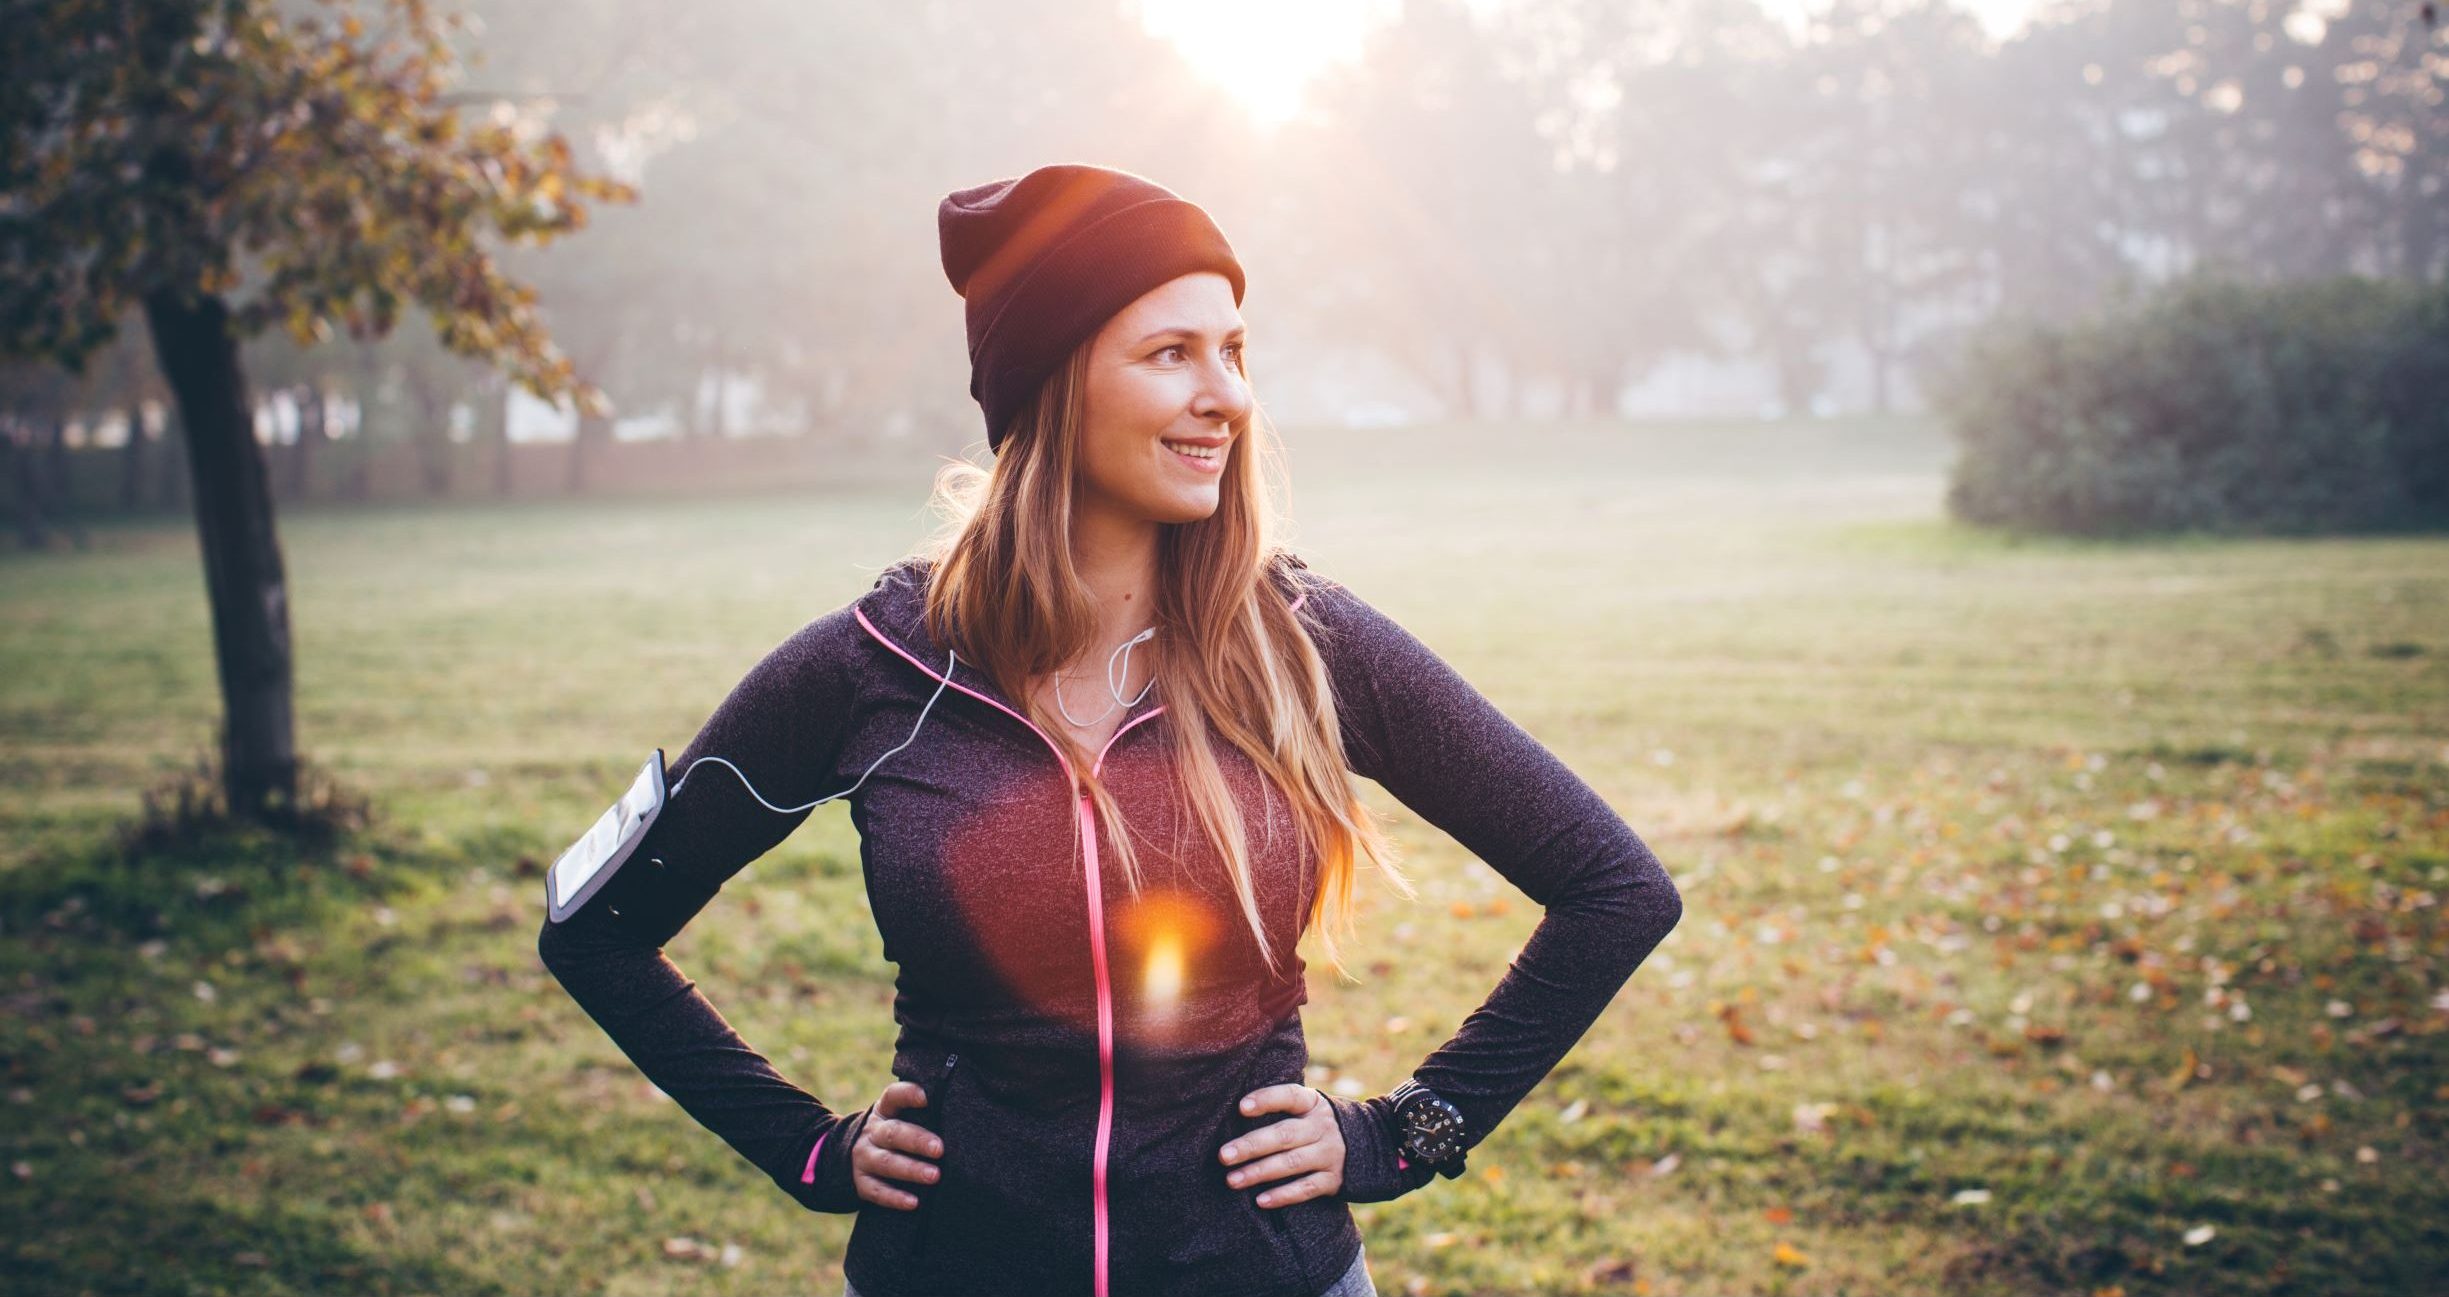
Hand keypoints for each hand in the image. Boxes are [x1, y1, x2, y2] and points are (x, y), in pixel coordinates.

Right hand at [852, 1080, 942, 1210]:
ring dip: (911, 1170)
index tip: (927, 1097)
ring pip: (886, 1163)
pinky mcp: (861, 1182)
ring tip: (935, 1176)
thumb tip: (961, 1114)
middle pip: (893, 1133)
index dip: (908, 1094)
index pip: (894, 1097)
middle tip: (940, 1149)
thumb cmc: (895, 1133)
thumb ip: (923, 1115)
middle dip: (917, 1141)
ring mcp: (863, 1157)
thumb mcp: (900, 1117)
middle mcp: (872, 1133)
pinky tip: (914, 1202)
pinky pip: (877, 1191)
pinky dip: (895, 1197)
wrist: (851, 1156)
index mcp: (884, 1111)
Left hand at [1219, 1084, 1344, 1207]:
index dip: (1266, 1100)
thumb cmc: (1313, 1123)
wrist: (1365, 1145)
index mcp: (1312, 1103)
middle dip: (1252, 1146)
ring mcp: (1329, 1154)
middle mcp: (1322, 1127)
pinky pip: (1305, 1189)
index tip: (1241, 1108)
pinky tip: (1260, 1201)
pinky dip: (1283, 1195)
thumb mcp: (1306, 1107)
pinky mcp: (1332, 1179)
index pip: (1290, 1096)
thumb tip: (1231, 1113)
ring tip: (1232, 1180)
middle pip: (1284, 1135)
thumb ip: (1278, 1107)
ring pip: (1291, 1163)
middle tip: (1224, 1156)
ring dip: (1260, 1172)